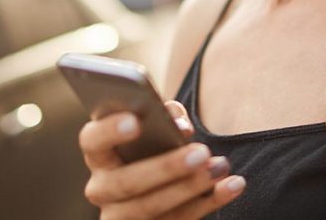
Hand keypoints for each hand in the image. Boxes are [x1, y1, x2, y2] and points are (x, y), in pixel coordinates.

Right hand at [79, 101, 244, 218]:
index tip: (136, 121)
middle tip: (201, 152)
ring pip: (149, 208)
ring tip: (219, 167)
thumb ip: (166, 116)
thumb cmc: (158, 143)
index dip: (109, 131)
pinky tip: (233, 185)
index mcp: (100, 154)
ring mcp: (121, 216)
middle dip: (165, 168)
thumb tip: (178, 124)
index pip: (92, 140)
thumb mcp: (158, 126)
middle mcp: (102, 188)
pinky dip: (209, 202)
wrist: (159, 185)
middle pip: (125, 183)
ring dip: (189, 188)